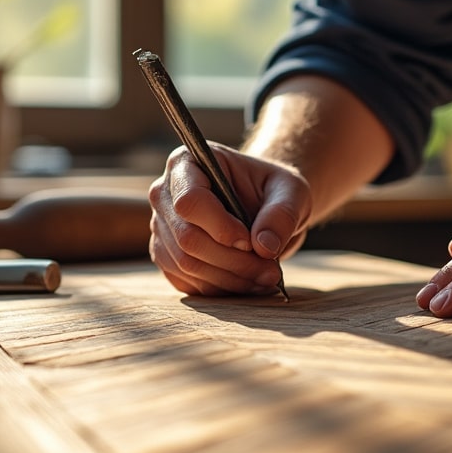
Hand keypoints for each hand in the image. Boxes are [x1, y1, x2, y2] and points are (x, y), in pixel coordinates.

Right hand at [149, 142, 311, 294]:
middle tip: (271, 270)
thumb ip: (281, 214)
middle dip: (233, 261)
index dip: (221, 227)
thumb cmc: (273, 190)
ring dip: (231, 279)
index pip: (189, 200)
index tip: (252, 241)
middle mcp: (164, 194)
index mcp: (187, 163)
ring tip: (266, 278)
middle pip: (187, 238)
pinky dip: (220, 289)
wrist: (262, 204)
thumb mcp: (290, 191)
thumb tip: (264, 247)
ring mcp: (161, 227)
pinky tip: (248, 283)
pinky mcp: (167, 256)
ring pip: (187, 264)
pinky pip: (187, 282)